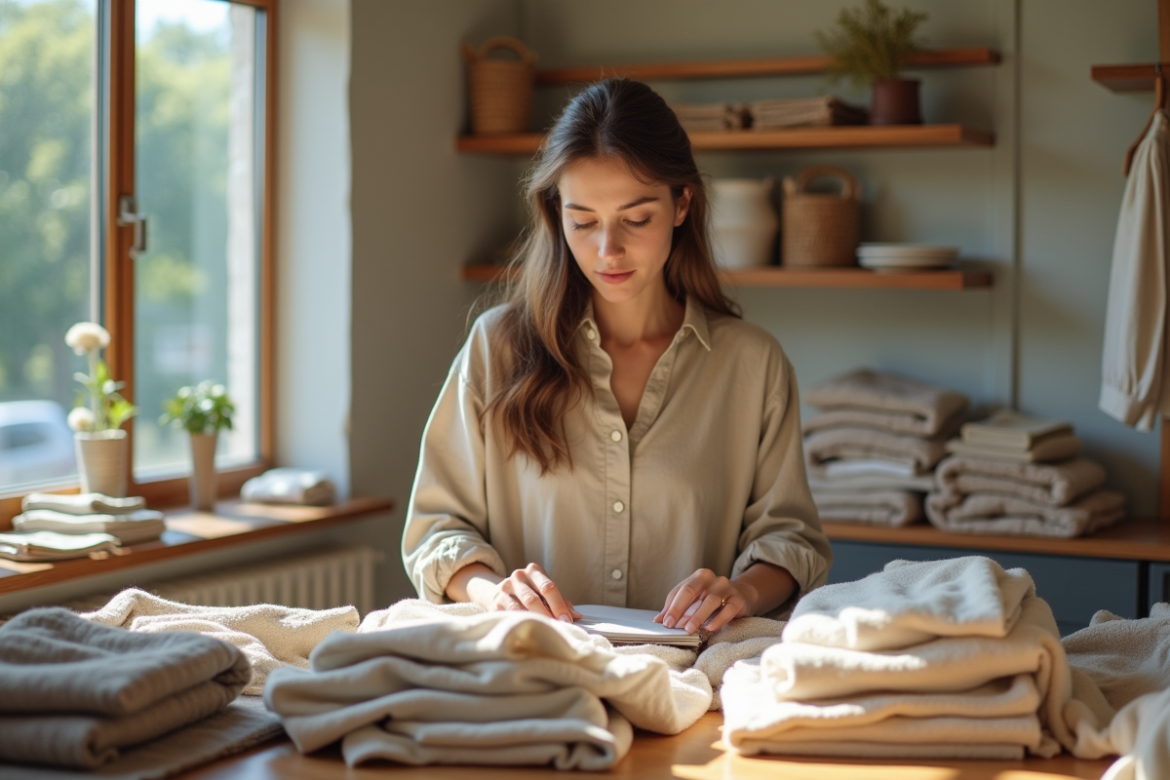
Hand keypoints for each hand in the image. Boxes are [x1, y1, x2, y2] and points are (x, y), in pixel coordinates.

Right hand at [464, 562, 581, 621]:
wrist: (494, 592)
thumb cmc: (528, 593)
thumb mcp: (543, 592)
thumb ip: (560, 602)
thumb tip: (576, 616)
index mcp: (533, 570)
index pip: (548, 587)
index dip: (559, 605)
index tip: (567, 620)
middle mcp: (518, 576)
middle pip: (534, 598)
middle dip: (548, 615)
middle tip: (558, 628)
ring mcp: (504, 588)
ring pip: (520, 608)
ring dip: (534, 621)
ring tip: (544, 631)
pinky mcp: (495, 603)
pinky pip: (508, 615)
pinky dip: (520, 623)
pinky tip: (527, 631)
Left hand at [653, 568, 752, 634]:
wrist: (742, 596)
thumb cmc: (711, 599)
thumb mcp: (694, 600)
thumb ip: (676, 608)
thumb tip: (658, 621)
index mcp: (699, 576)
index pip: (682, 590)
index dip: (672, 607)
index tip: (665, 622)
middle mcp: (713, 579)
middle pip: (692, 590)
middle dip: (680, 608)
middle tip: (672, 625)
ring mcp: (727, 588)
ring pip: (711, 600)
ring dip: (698, 616)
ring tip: (689, 629)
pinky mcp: (739, 600)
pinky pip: (729, 609)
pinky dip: (719, 619)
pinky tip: (709, 629)